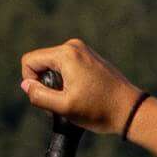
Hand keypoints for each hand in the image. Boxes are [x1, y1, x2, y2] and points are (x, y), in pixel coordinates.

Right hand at [19, 38, 143, 134]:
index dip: (30, 82)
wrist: (130, 110)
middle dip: (45, 84)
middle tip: (61, 104)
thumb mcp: (64, 107)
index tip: (46, 99)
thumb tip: (26, 85)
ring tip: (73, 102)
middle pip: (42, 62)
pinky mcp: (90, 58)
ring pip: (54, 66)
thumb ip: (39, 96)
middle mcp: (73, 46)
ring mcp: (83, 50)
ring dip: (57, 85)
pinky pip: (67, 67)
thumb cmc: (99, 110)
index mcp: (65, 54)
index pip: (30, 61)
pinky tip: (81, 97)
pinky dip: (68, 82)